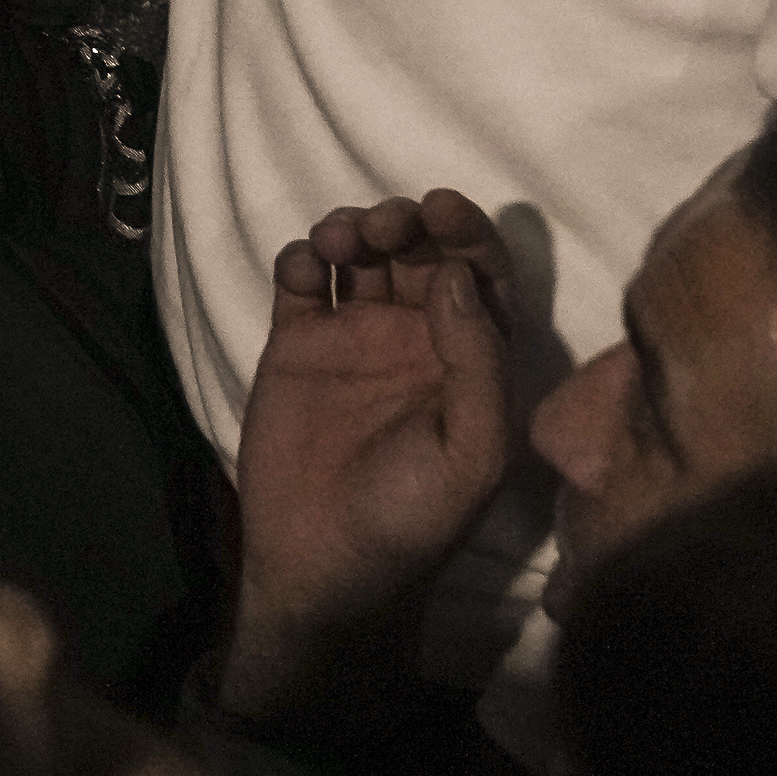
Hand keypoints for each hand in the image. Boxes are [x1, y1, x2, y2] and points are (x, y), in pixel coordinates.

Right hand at [225, 191, 514, 721]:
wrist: (320, 567)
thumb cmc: (411, 518)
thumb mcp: (471, 452)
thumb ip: (476, 361)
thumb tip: (455, 276)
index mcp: (470, 358)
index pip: (480, 273)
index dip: (466, 232)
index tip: (441, 209)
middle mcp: (416, 337)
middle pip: (420, 251)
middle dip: (407, 222)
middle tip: (385, 226)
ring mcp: (354, 337)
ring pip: (361, 253)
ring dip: (354, 228)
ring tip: (340, 241)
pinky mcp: (296, 345)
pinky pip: (302, 280)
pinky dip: (303, 257)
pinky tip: (306, 268)